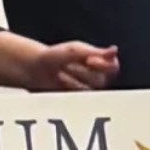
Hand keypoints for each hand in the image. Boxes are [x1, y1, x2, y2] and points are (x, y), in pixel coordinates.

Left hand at [0, 34, 118, 90]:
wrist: (34, 68)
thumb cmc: (54, 57)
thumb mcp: (73, 51)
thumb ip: (95, 52)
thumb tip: (115, 50)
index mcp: (97, 62)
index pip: (113, 66)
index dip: (105, 65)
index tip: (89, 60)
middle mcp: (93, 76)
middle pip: (101, 80)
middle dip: (83, 73)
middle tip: (68, 66)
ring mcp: (84, 89)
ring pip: (90, 91)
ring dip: (74, 81)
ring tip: (61, 74)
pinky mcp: (75, 99)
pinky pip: (80, 100)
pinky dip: (69, 91)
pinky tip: (60, 83)